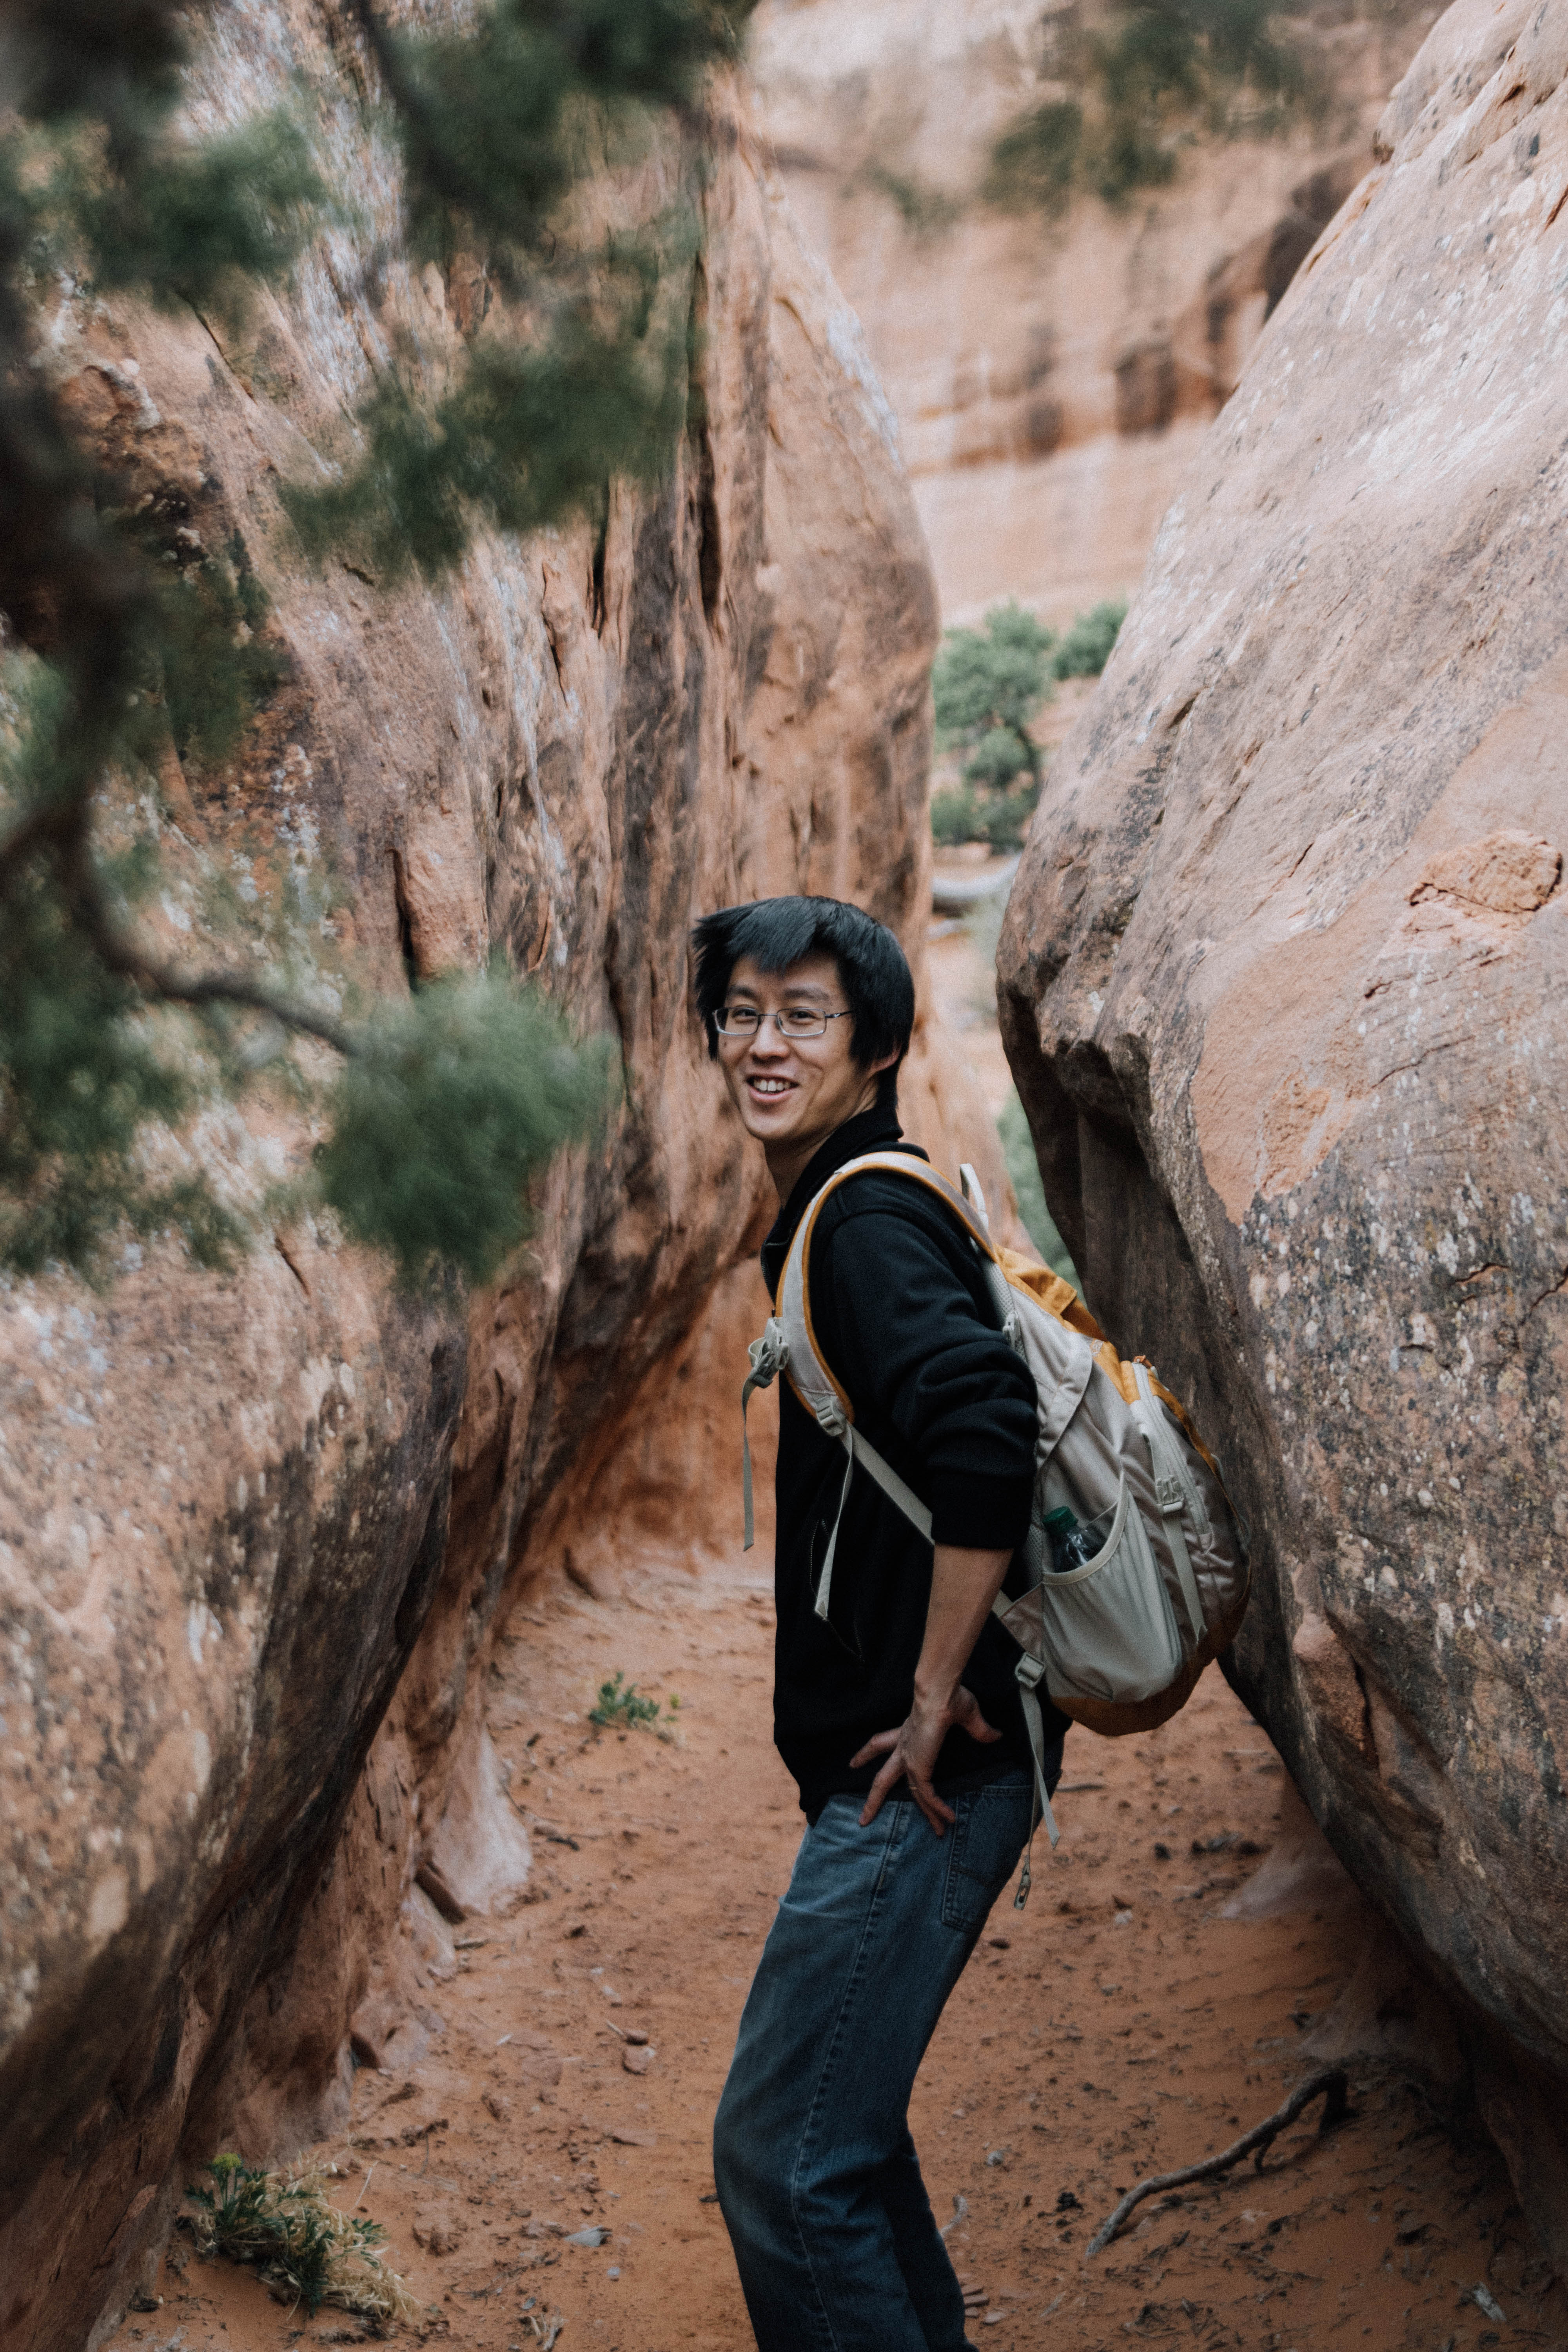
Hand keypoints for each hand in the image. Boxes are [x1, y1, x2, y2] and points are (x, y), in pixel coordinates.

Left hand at [851, 1684, 1000, 1835]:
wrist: (940, 1694)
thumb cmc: (949, 1697)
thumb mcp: (967, 1716)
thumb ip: (978, 1730)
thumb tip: (996, 1736)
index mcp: (908, 1733)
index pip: (881, 1743)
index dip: (867, 1753)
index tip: (854, 1763)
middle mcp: (904, 1749)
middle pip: (883, 1778)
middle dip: (873, 1799)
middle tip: (863, 1819)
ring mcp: (910, 1760)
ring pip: (908, 1794)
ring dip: (922, 1814)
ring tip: (936, 1833)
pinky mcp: (919, 1768)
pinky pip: (928, 1796)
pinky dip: (937, 1809)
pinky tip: (948, 1820)